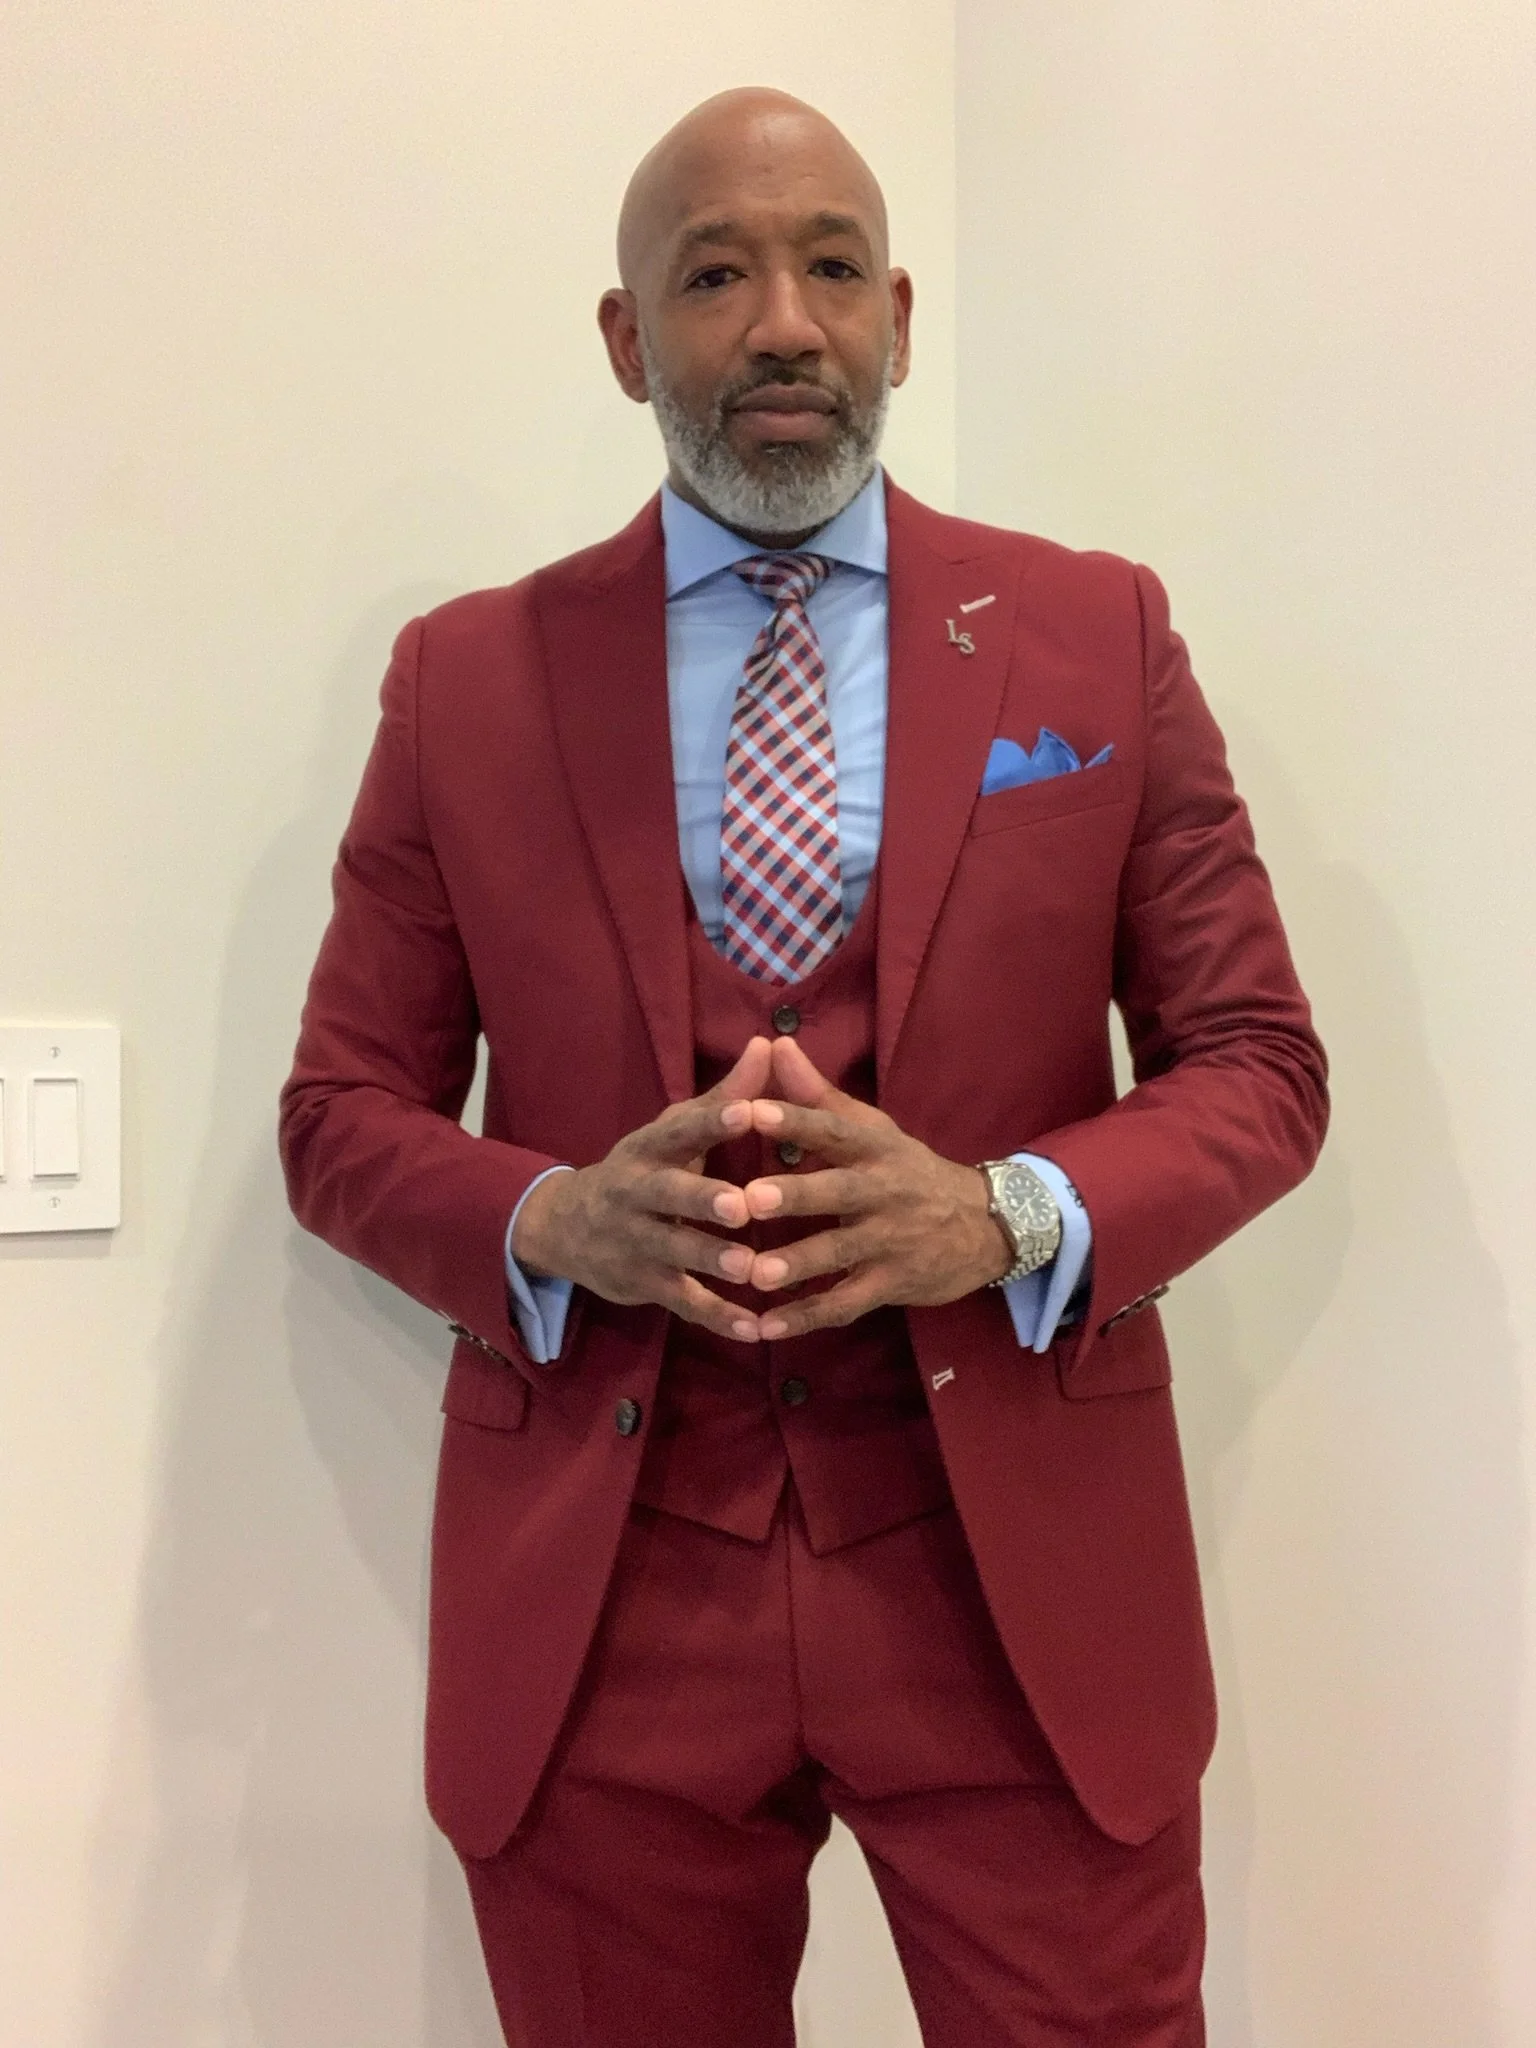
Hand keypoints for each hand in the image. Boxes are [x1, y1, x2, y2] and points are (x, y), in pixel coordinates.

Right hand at [511, 1037, 770, 1342]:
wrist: (566, 1227)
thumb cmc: (643, 1170)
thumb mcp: (672, 1134)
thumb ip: (724, 1098)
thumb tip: (767, 1045)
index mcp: (648, 1149)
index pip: (680, 1130)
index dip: (711, 1120)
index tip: (747, 1109)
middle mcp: (635, 1193)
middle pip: (667, 1195)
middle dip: (702, 1199)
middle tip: (741, 1204)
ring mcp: (634, 1242)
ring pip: (672, 1252)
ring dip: (710, 1260)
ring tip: (751, 1267)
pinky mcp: (641, 1284)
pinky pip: (681, 1302)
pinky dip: (715, 1317)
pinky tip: (752, 1328)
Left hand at [738, 1037, 1013, 1338]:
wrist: (985, 1226)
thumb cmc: (907, 1171)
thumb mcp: (873, 1129)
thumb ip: (818, 1094)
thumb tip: (776, 1043)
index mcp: (874, 1148)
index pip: (834, 1128)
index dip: (794, 1119)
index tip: (750, 1111)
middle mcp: (884, 1192)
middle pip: (837, 1192)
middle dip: (794, 1196)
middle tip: (747, 1200)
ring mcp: (890, 1242)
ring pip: (840, 1254)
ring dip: (797, 1265)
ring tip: (754, 1274)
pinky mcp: (892, 1284)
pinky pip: (846, 1304)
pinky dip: (807, 1318)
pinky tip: (766, 1327)